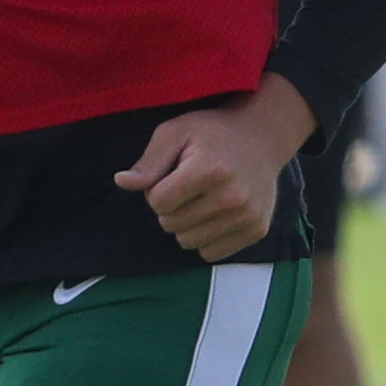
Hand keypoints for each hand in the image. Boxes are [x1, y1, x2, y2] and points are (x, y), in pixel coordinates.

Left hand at [115, 74, 316, 262]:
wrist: (263, 136)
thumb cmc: (212, 133)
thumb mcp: (176, 132)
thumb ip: (149, 161)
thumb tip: (121, 182)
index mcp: (210, 169)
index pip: (158, 203)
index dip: (157, 189)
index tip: (173, 175)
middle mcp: (232, 196)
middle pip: (170, 224)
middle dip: (170, 208)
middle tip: (188, 186)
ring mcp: (247, 215)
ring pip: (188, 242)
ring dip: (186, 225)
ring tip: (202, 199)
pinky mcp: (257, 230)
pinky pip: (211, 254)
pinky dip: (206, 238)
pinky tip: (216, 214)